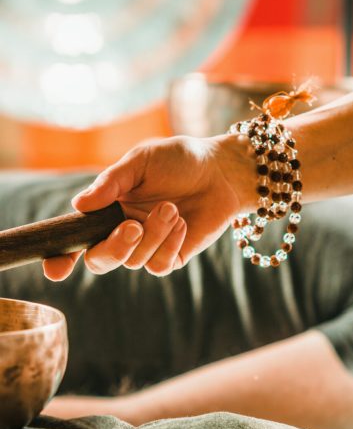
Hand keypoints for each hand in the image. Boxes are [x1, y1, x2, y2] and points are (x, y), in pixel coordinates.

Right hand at [43, 134, 251, 280]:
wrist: (220, 171)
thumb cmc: (178, 160)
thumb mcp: (141, 161)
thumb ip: (111, 183)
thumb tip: (80, 205)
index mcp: (106, 210)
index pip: (76, 239)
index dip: (61, 258)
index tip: (55, 268)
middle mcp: (123, 232)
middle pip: (101, 260)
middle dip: (114, 247)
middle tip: (133, 225)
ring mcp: (148, 247)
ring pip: (134, 261)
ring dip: (153, 235)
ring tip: (172, 208)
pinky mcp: (173, 256)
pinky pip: (160, 265)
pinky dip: (169, 244)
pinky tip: (181, 222)